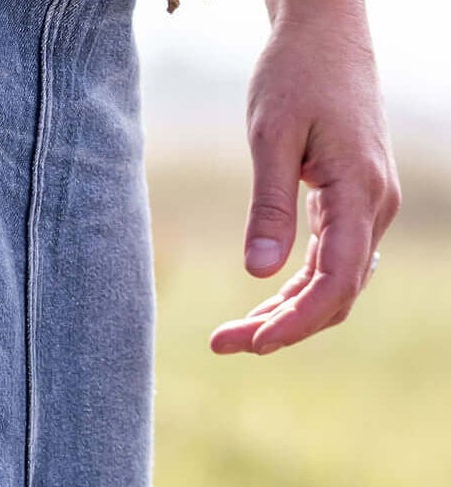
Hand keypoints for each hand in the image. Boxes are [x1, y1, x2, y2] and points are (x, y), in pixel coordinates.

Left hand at [210, 0, 399, 356]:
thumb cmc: (295, 75)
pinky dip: (296, 289)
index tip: (254, 343)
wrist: (324, 31)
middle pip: (337, 291)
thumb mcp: (272, 138)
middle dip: (282, 327)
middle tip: (220, 344)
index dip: (299, 320)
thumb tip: (259, 273)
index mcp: (360, 190)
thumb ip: (269, 206)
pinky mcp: (352, 200)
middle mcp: (375, 203)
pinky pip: (330, 260)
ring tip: (229, 336)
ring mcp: (368, 204)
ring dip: (286, 313)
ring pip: (334, 282)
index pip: (338, 279)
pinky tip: (260, 306)